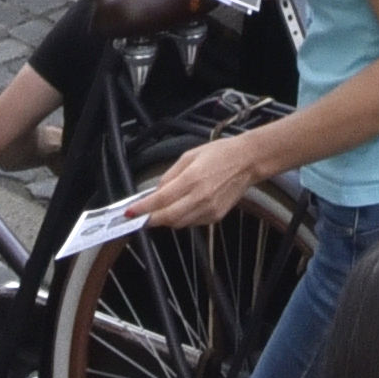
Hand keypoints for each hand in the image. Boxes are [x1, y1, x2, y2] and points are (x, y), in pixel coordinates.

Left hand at [129, 129, 274, 230]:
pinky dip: (182, 218)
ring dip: (165, 220)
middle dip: (150, 219)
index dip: (143, 208)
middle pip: (168, 218)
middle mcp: (201, 197)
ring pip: (179, 223)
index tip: (130, 212)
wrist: (247, 161)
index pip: (161, 200)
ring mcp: (209, 209)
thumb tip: (157, 191)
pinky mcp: (215, 217)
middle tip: (139, 217)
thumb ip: (170, 175)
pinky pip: (192, 222)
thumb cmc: (220, 153)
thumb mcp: (189, 156)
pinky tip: (181, 208)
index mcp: (193, 179)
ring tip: (159, 211)